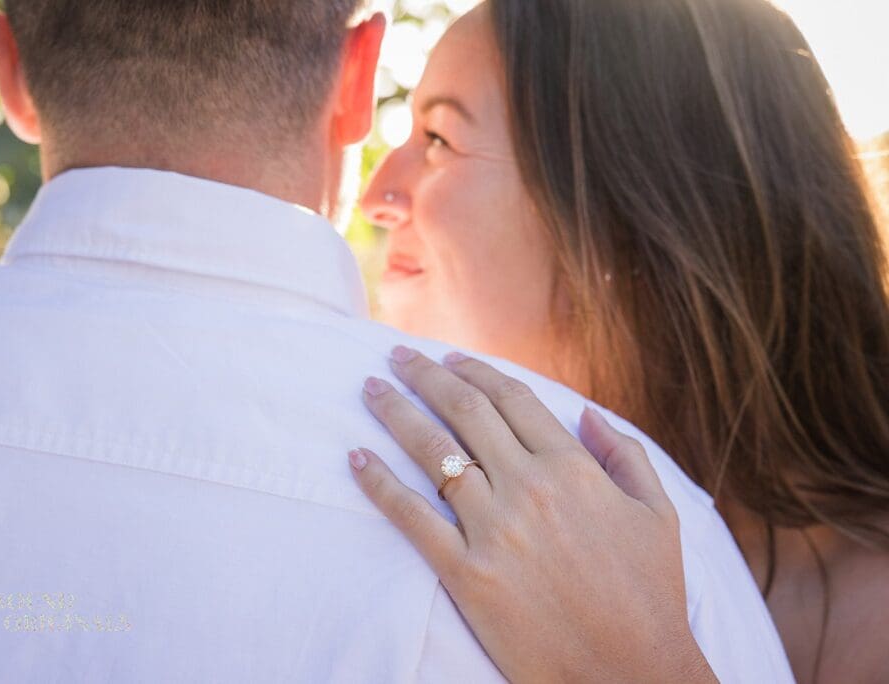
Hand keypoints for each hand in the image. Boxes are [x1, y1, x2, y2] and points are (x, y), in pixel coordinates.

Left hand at [348, 346, 716, 683]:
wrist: (629, 674)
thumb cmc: (649, 595)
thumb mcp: (659, 515)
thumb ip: (625, 455)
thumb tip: (587, 413)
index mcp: (574, 468)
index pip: (512, 398)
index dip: (475, 371)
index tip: (450, 358)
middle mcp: (529, 487)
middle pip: (464, 412)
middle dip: (425, 375)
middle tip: (396, 356)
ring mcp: (494, 529)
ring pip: (432, 452)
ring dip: (396, 412)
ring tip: (371, 390)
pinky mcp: (466, 573)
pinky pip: (411, 516)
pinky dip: (379, 482)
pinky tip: (357, 457)